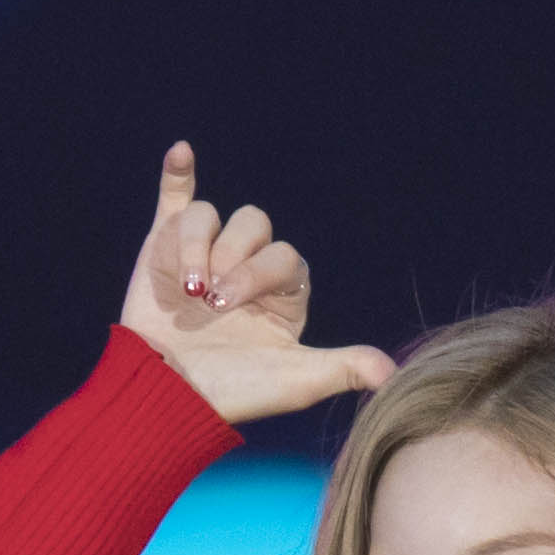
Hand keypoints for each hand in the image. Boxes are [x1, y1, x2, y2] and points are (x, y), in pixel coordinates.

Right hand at [118, 143, 391, 426]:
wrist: (164, 400)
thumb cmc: (230, 394)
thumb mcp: (292, 384)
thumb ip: (341, 368)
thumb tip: (391, 374)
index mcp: (281, 291)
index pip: (283, 254)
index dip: (257, 271)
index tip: (226, 305)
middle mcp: (244, 266)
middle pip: (251, 223)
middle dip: (232, 255)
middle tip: (209, 299)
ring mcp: (204, 254)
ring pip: (208, 216)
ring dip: (195, 245)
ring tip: (186, 289)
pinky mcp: (163, 249)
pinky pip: (175, 200)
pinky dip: (175, 175)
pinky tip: (180, 154)